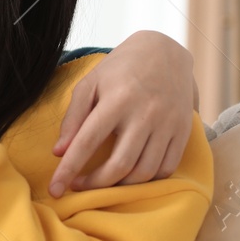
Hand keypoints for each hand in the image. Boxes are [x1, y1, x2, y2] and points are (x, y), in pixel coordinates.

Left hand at [50, 30, 197, 195]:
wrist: (165, 51)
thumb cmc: (119, 69)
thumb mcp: (90, 84)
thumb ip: (73, 118)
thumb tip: (59, 152)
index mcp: (117, 100)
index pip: (87, 143)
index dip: (68, 170)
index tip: (55, 189)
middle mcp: (145, 114)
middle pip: (119, 165)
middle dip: (95, 184)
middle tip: (79, 186)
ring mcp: (168, 124)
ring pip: (144, 172)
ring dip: (120, 186)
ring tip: (103, 181)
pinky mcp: (184, 130)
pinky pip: (167, 168)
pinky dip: (147, 179)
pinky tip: (130, 175)